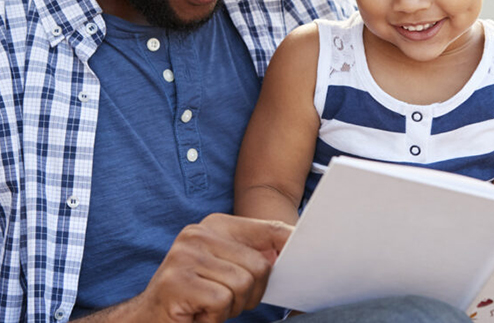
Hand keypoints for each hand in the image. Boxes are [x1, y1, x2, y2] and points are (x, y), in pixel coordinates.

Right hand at [135, 214, 291, 322]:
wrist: (146, 319)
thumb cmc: (195, 297)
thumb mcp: (227, 270)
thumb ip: (253, 255)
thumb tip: (293, 246)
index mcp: (215, 225)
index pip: (268, 229)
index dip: (289, 243)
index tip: (302, 251)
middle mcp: (199, 233)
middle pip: (260, 265)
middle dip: (251, 294)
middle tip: (227, 303)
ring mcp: (185, 255)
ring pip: (243, 285)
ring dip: (231, 308)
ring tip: (209, 308)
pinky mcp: (178, 281)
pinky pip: (222, 302)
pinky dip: (215, 318)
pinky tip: (198, 315)